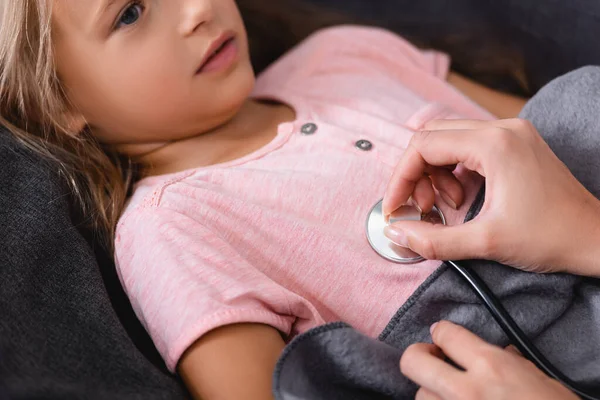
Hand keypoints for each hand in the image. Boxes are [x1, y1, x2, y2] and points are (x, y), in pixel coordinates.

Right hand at [382, 118, 599, 275]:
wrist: (596, 239)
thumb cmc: (552, 237)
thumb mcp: (486, 243)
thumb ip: (434, 240)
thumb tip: (397, 232)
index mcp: (494, 144)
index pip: (424, 146)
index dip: (401, 178)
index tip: (395, 206)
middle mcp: (502, 129)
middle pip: (433, 137)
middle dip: (417, 175)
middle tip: (422, 208)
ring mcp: (511, 134)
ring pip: (449, 140)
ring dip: (436, 173)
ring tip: (448, 206)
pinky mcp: (515, 145)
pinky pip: (468, 148)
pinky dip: (455, 171)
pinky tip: (464, 198)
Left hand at [400, 321, 577, 399]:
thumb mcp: (538, 380)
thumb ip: (510, 362)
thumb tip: (499, 352)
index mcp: (490, 367)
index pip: (445, 334)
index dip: (442, 332)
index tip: (442, 336)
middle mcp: (465, 390)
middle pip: (412, 361)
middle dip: (418, 356)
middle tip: (432, 359)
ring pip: (420, 395)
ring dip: (431, 392)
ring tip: (448, 393)